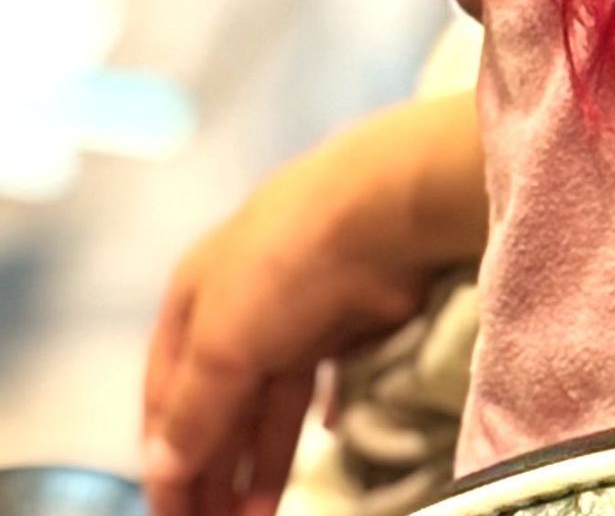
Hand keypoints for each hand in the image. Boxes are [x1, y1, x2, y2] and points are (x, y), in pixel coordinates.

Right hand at [143, 97, 484, 515]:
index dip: (166, 459)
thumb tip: (161, 467)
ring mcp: (293, 313)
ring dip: (258, 463)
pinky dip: (308, 423)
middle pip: (216, 405)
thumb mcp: (220, 344)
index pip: (165, 396)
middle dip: (212, 471)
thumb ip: (191, 413)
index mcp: (192, 298)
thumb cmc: (283, 267)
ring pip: (266, 404)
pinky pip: (315, 386)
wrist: (385, 211)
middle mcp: (238, 304)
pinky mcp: (344, 322)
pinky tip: (316, 450)